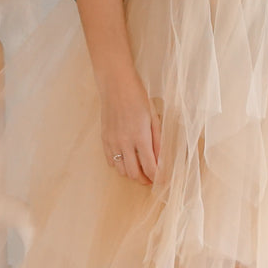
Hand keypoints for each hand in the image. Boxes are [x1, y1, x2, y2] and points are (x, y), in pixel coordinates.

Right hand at [99, 70, 161, 184]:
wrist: (116, 85)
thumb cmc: (138, 98)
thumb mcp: (154, 118)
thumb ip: (158, 142)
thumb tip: (161, 161)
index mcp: (140, 137)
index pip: (150, 167)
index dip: (158, 178)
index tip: (163, 181)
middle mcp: (124, 142)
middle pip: (134, 173)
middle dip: (145, 180)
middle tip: (152, 179)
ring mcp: (112, 142)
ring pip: (121, 170)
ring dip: (132, 174)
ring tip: (140, 169)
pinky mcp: (104, 139)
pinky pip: (110, 161)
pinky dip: (120, 165)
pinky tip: (127, 160)